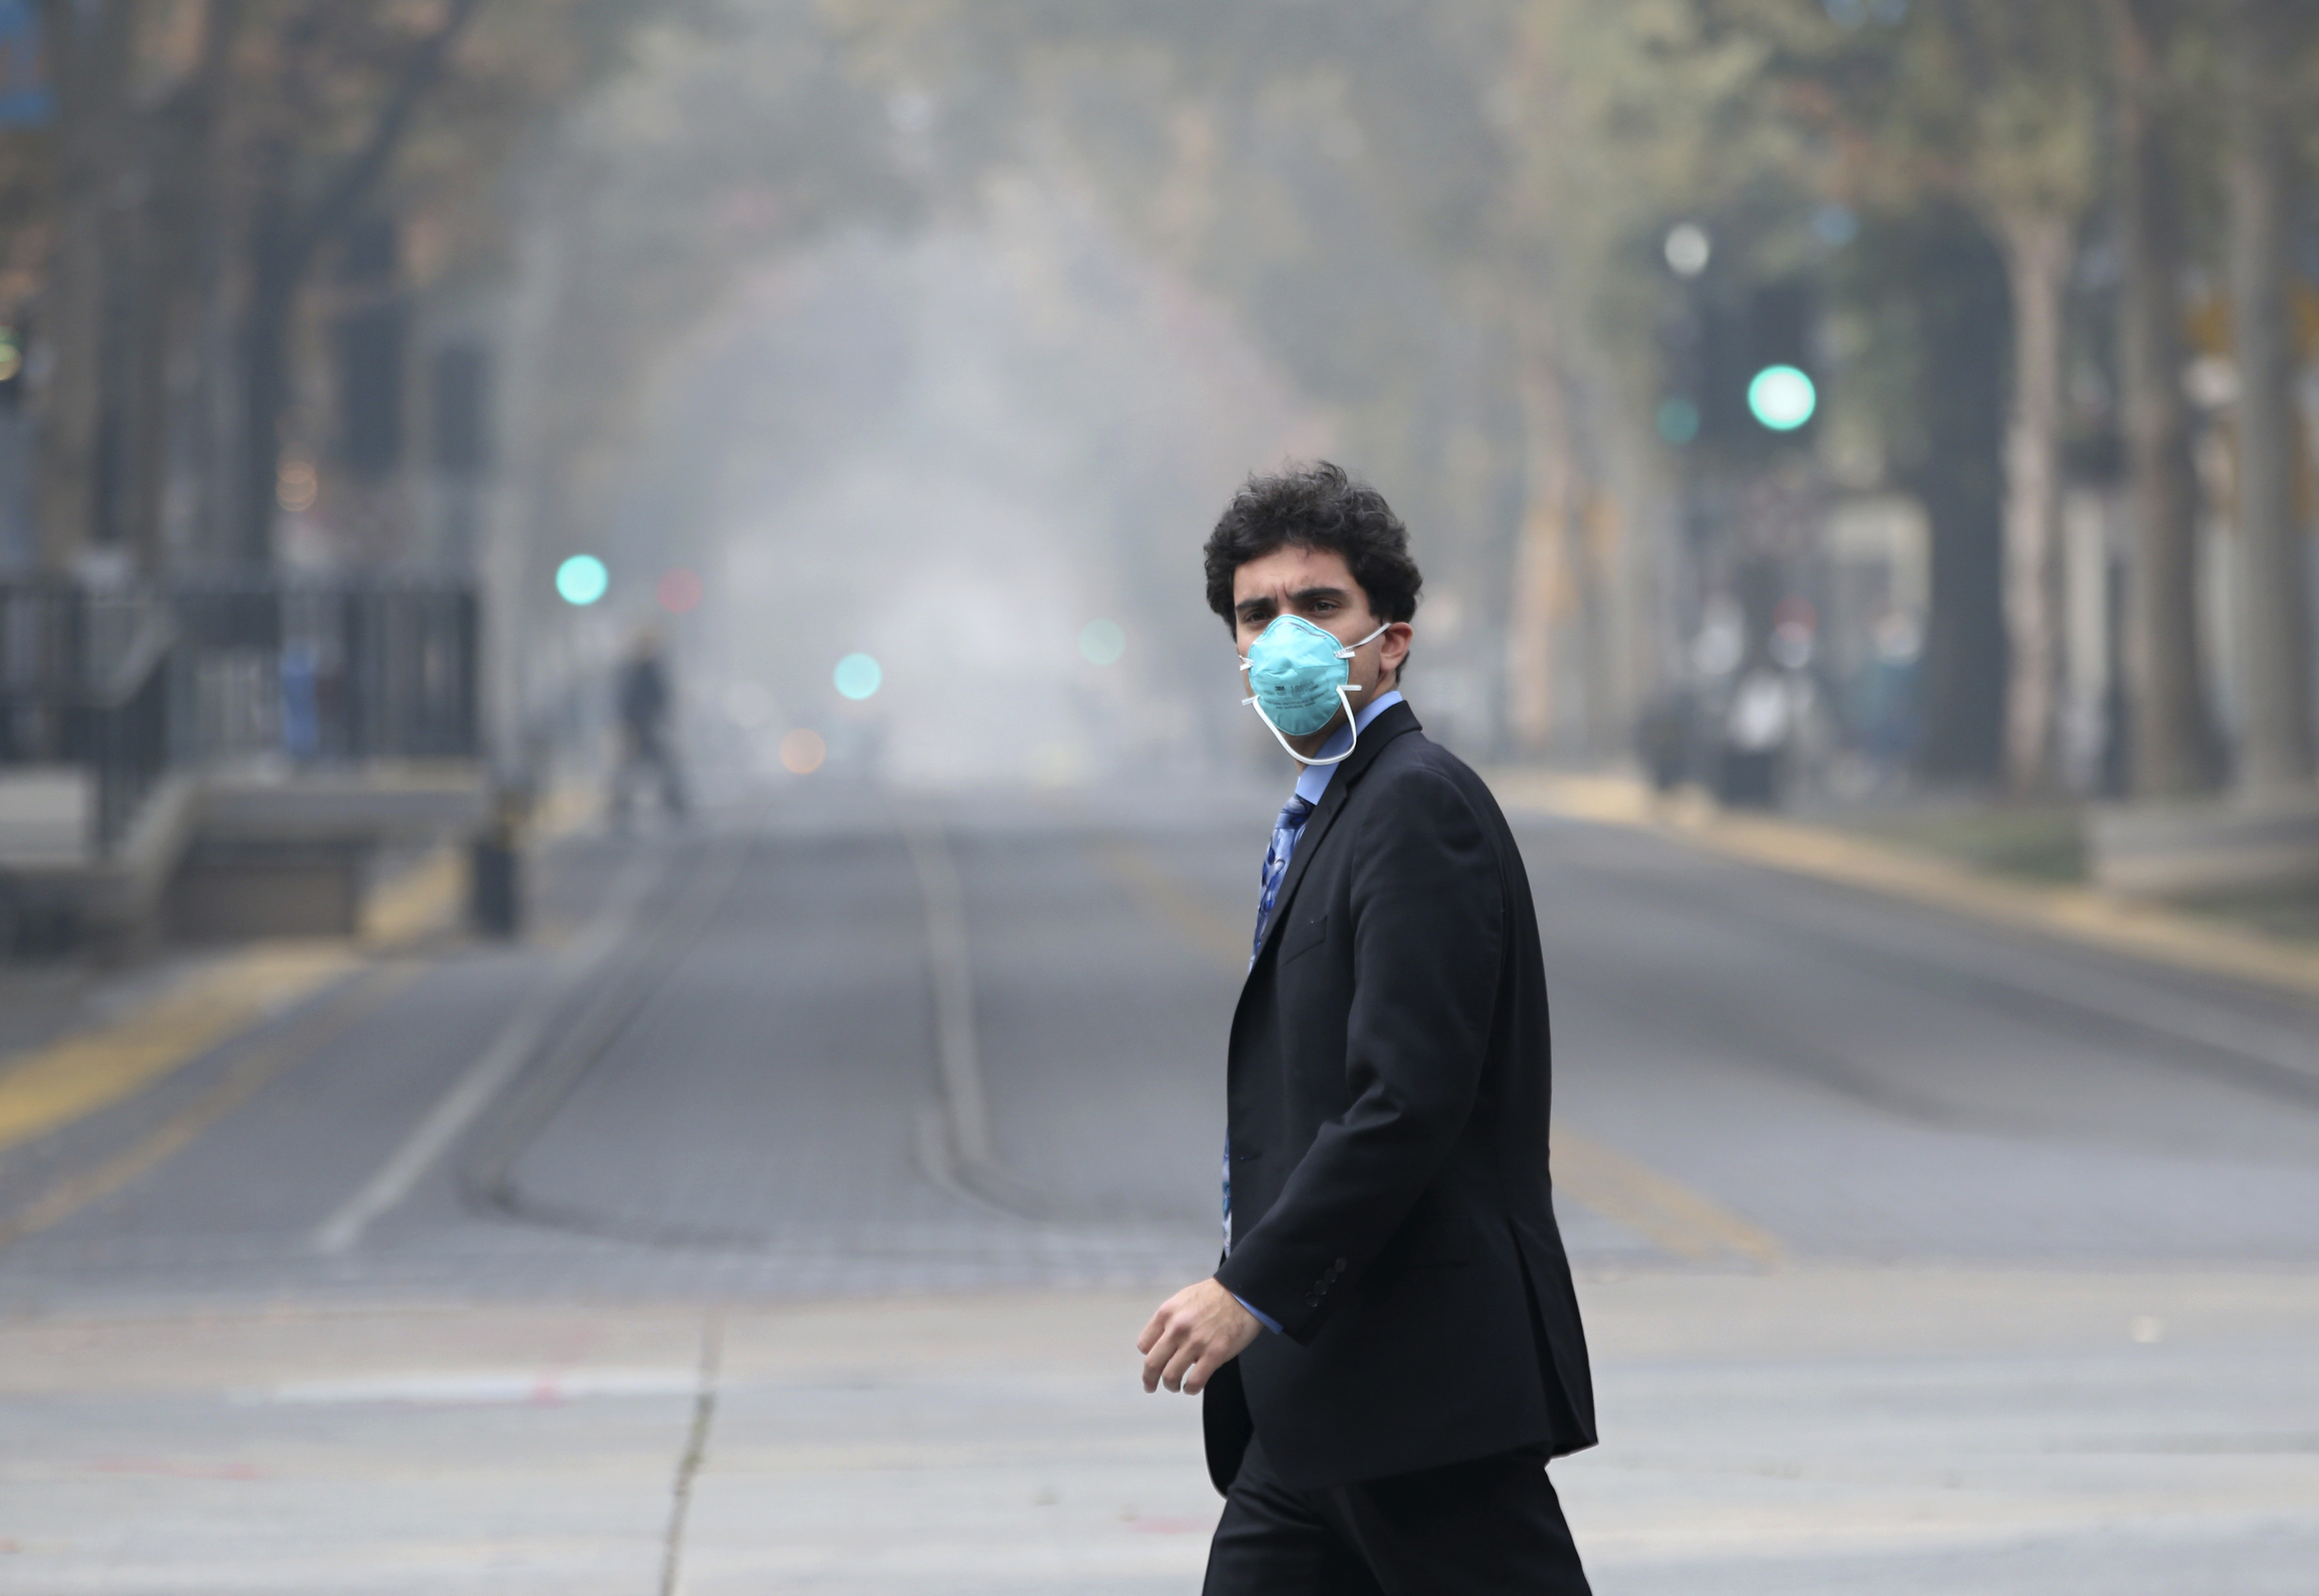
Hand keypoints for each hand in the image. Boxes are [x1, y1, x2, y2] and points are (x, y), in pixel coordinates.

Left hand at [1138, 1277, 1262, 1394]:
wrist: (1242, 1293)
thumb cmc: (1214, 1295)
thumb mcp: (1182, 1300)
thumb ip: (1170, 1321)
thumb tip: (1165, 1344)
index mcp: (1166, 1313)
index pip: (1144, 1345)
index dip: (1149, 1356)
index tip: (1154, 1361)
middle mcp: (1177, 1329)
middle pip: (1152, 1364)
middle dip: (1149, 1379)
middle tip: (1150, 1386)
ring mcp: (1195, 1343)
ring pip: (1170, 1376)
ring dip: (1171, 1385)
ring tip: (1175, 1386)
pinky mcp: (1214, 1354)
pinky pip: (1195, 1381)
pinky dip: (1190, 1389)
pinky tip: (1191, 1387)